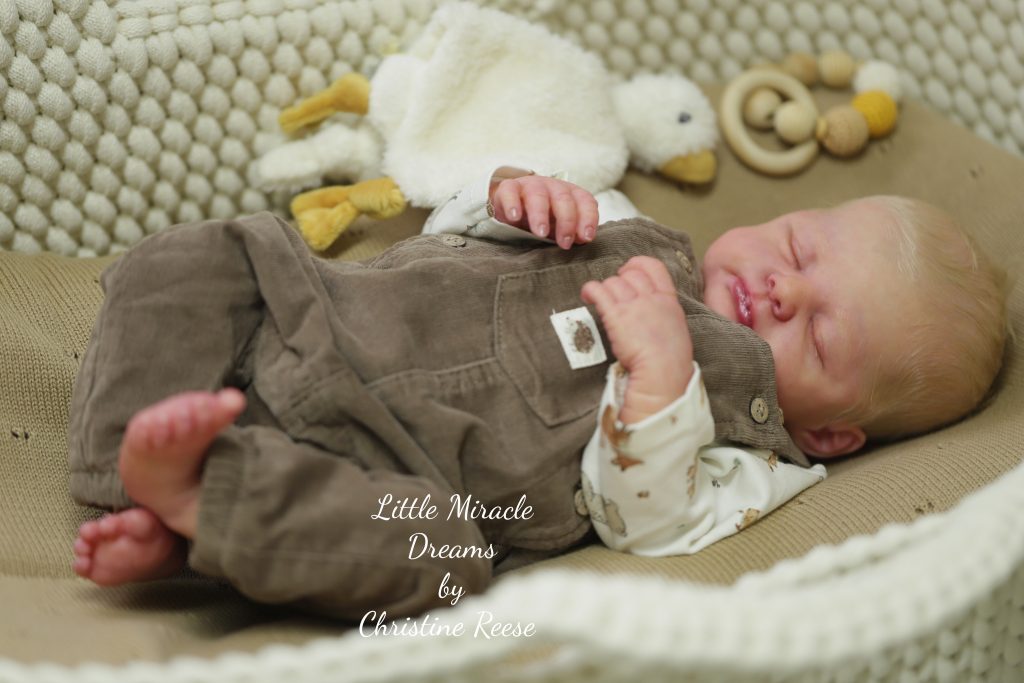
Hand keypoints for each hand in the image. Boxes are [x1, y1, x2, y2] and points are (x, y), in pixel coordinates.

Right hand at [491, 176, 598, 248]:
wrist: (513, 208)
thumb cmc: (543, 219)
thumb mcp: (560, 227)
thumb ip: (573, 232)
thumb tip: (583, 238)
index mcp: (570, 194)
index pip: (585, 201)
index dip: (588, 218)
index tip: (586, 238)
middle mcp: (552, 187)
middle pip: (563, 198)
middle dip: (566, 221)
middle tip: (565, 243)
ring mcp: (530, 186)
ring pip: (537, 196)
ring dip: (540, 214)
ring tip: (541, 233)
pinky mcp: (508, 188)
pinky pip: (510, 192)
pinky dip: (512, 204)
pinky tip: (514, 217)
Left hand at [581, 256, 694, 422]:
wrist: (664, 372)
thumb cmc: (670, 360)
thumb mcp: (675, 328)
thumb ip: (663, 314)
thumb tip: (653, 313)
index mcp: (668, 300)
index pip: (653, 267)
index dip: (637, 264)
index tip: (628, 271)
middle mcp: (650, 298)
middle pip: (630, 273)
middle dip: (619, 278)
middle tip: (613, 293)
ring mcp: (633, 305)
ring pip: (612, 282)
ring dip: (604, 289)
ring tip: (599, 300)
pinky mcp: (615, 315)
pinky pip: (598, 290)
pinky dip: (590, 290)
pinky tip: (586, 296)